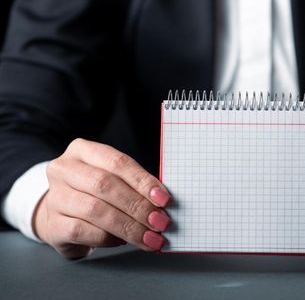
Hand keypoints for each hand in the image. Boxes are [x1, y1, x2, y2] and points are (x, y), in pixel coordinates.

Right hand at [34, 138, 171, 257]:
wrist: (62, 215)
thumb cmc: (95, 193)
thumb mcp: (114, 179)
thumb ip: (136, 185)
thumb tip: (163, 202)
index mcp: (82, 150)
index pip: (118, 162)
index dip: (143, 181)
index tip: (164, 199)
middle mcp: (64, 169)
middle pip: (106, 185)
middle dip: (138, 206)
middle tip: (160, 222)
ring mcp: (55, 197)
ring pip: (96, 210)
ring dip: (128, 226)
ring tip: (149, 236)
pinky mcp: (53, 224)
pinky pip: (85, 231)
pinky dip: (109, 238)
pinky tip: (123, 241)